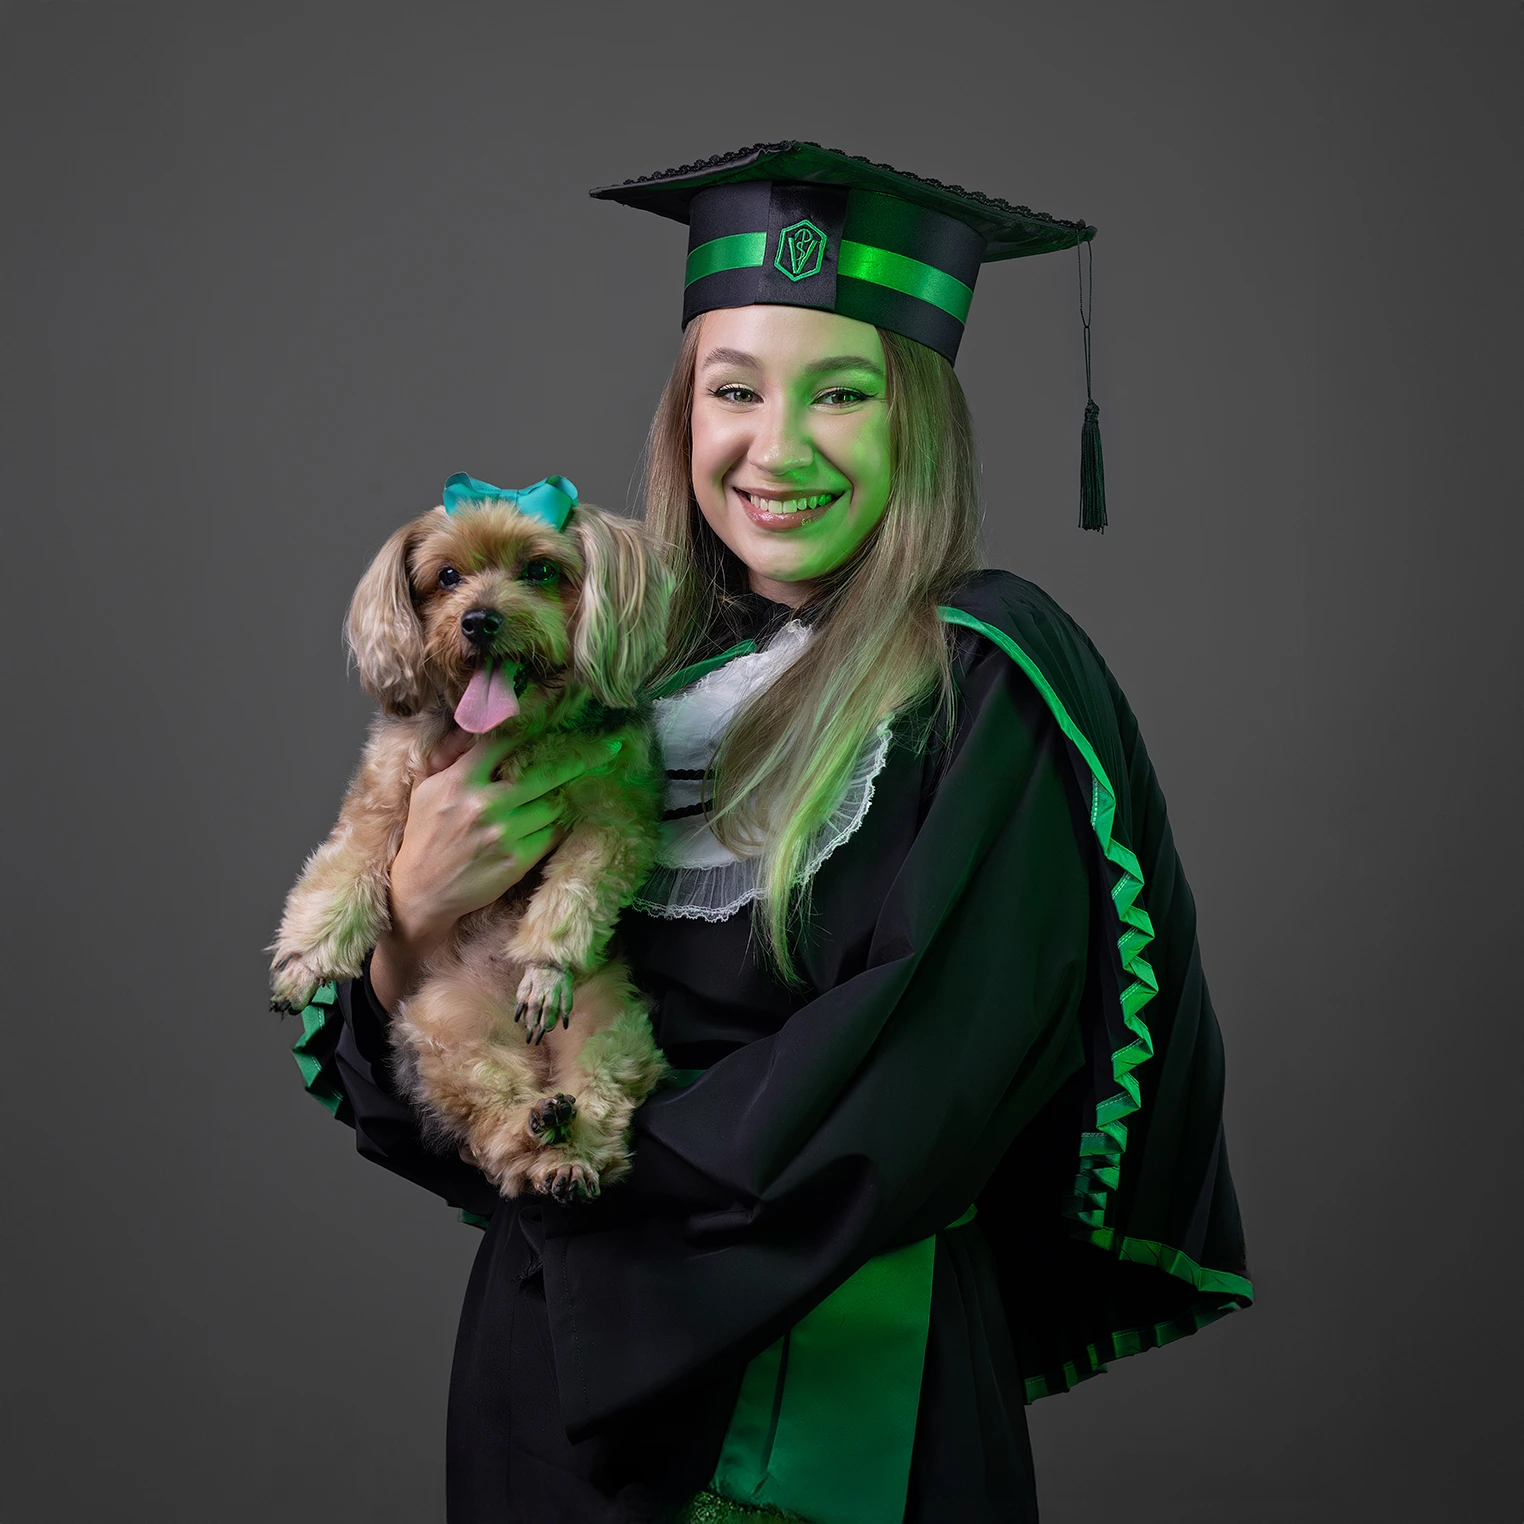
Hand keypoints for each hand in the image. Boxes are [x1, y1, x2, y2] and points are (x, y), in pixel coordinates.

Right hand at [370, 729, 620, 1009]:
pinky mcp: (517, 860)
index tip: (563, 718)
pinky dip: (557, 824)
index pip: (504, 742)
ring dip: (563, 797)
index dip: (536, 726)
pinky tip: (557, 818)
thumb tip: (472, 722)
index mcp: (460, 781)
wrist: (421, 892)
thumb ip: (449, 754)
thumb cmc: (423, 836)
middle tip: (610, 747)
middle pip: (545, 773)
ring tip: (572, 790)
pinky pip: (552, 833)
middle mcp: (484, 804)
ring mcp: (503, 834)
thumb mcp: (425, 789)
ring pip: (553, 805)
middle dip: (582, 758)